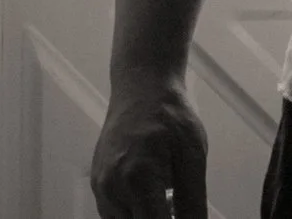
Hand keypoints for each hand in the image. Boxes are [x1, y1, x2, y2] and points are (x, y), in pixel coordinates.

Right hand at [91, 73, 207, 218]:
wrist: (141, 87)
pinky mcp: (97, 184)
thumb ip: (193, 202)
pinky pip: (115, 214)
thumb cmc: (170, 115)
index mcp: (138, 178)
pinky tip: (152, 192)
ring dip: (147, 216)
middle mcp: (111, 187)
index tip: (182, 214)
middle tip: (176, 200)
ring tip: (166, 194)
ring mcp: (100, 187)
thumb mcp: (194, 156)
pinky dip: (135, 211)